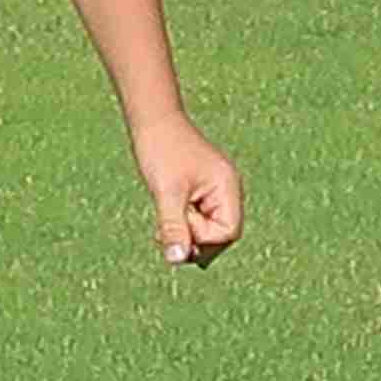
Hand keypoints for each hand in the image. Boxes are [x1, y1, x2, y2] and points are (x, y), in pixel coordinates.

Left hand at [134, 117, 244, 266]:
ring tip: (164, 218)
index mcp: (227, 187)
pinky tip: (166, 216)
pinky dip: (183, 222)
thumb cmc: (161, 150)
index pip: (228, 232)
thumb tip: (178, 259)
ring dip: (185, 231)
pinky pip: (199, 218)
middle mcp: (227, 190)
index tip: (178, 221)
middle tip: (165, 226)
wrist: (152, 121)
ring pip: (207, 229)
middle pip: (220, 235)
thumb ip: (174, 227)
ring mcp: (216, 190)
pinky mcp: (202, 191)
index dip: (202, 238)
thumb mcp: (166, 193)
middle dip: (193, 237)